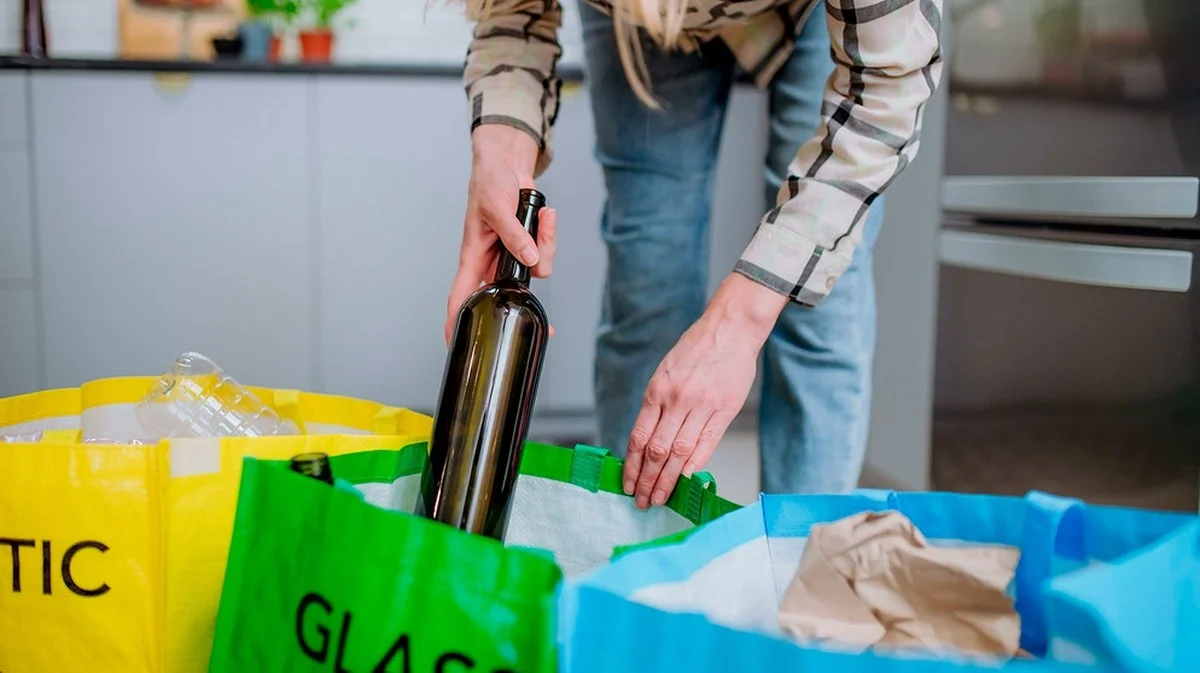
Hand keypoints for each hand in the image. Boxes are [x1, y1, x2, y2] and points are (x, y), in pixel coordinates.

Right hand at [446, 125, 557, 342]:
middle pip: (509, 295)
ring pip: (536, 271)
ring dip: (545, 245)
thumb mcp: (496, 207)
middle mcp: (492, 262)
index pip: (460, 297)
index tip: (456, 345)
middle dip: (530, 306)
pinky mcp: (527, 246)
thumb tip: (529, 259)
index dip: (457, 323)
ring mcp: (511, 256)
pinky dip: (549, 232)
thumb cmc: (489, 184)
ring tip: (542, 218)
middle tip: (551, 328)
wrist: (507, 166)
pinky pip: (545, 252)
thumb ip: (513, 235)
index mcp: (473, 258)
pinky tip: (545, 215)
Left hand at [624, 274, 787, 508]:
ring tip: (660, 498)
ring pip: (679, 453)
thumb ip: (657, 406)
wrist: (728, 330)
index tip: (628, 485)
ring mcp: (701, 406)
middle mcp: (676, 401)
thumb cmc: (695, 351)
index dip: (632, 466)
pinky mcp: (724, 410)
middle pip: (656, 451)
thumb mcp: (665, 373)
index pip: (638, 438)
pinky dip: (693, 466)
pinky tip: (685, 481)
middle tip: (642, 501)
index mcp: (657, 391)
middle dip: (647, 480)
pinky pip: (706, 444)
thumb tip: (647, 443)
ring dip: (668, 480)